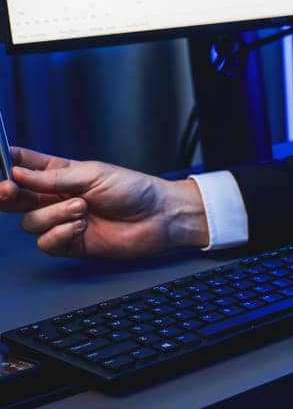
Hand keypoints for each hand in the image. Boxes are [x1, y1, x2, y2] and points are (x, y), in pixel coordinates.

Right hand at [0, 146, 209, 258]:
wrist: (159, 216)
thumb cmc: (134, 189)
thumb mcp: (93, 175)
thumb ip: (54, 178)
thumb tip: (17, 173)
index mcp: (61, 175)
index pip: (24, 168)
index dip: (7, 166)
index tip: (1, 164)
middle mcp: (56, 198)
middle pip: (15, 199)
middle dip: (7, 194)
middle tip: (8, 189)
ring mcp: (61, 222)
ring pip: (30, 223)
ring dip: (52, 215)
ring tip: (81, 208)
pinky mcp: (70, 244)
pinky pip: (46, 243)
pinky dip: (59, 234)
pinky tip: (80, 226)